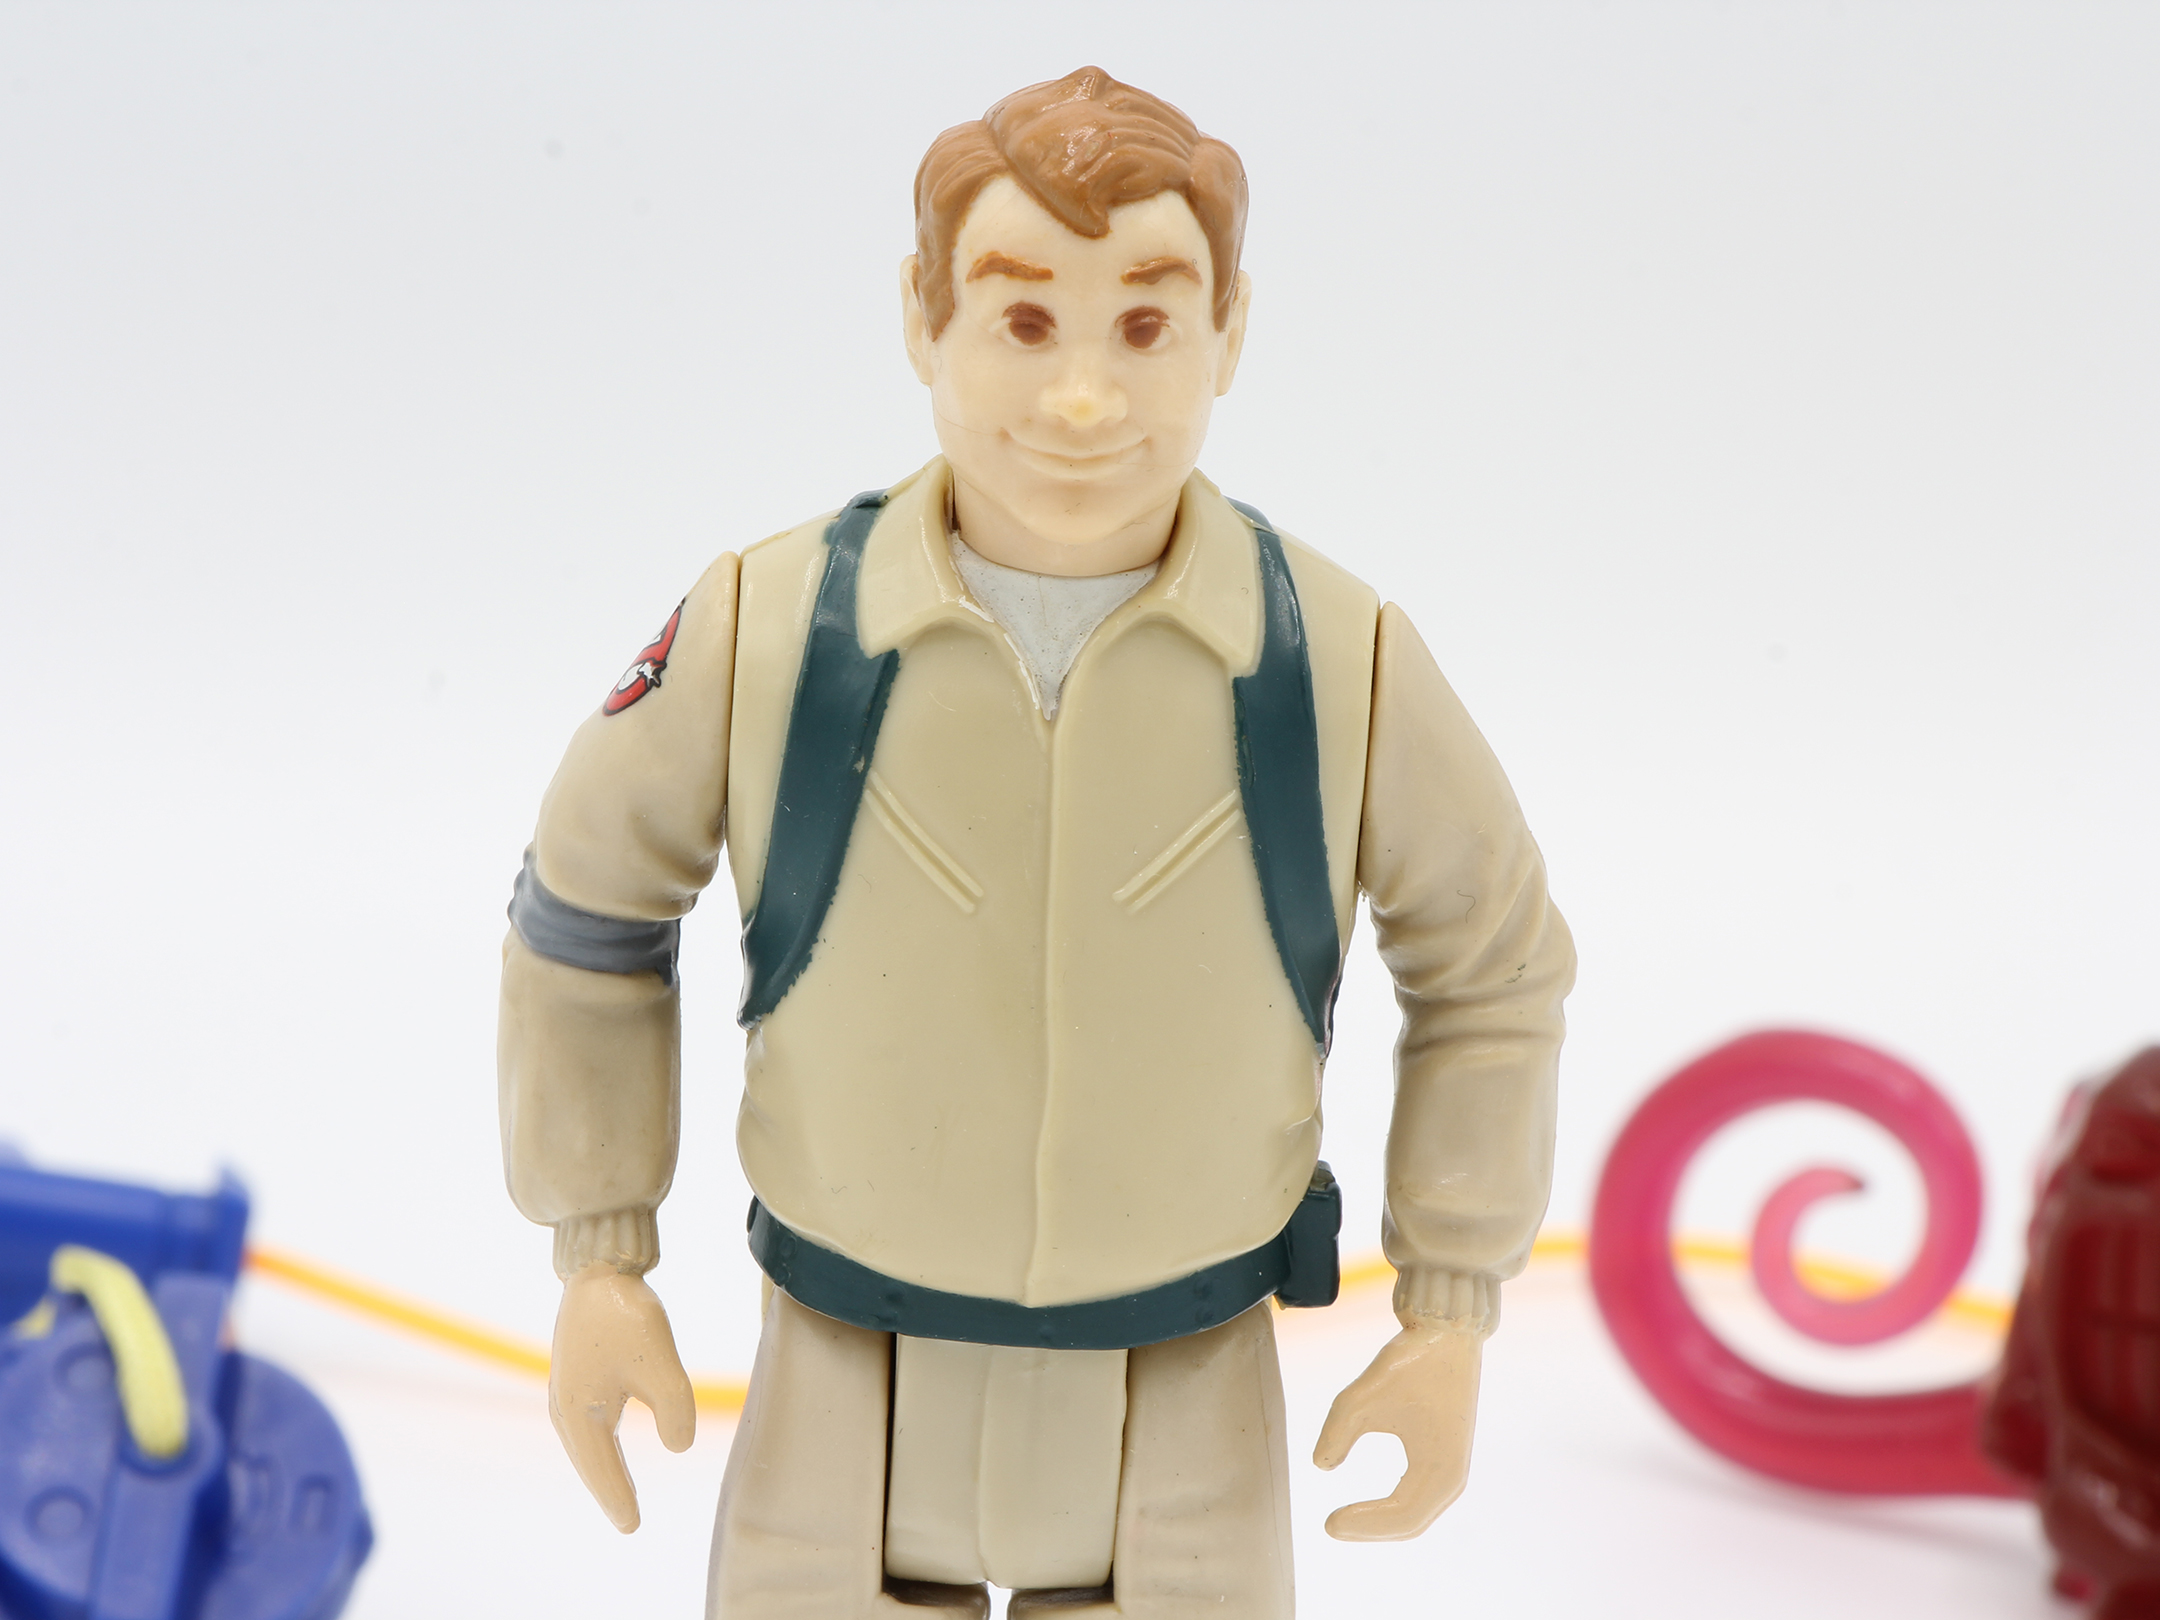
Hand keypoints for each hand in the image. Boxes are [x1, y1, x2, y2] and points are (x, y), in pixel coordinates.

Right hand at [548, 1261, 696, 1531]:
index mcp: (579, 1410)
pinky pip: (585, 1419)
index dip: (617, 1497)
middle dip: (607, 1488)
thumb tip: (678, 1446)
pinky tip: (606, 1439)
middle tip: (626, 1520)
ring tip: (619, 1491)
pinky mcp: (575, 1366)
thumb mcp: (660, 1365)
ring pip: (584, 1440)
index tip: (632, 1527)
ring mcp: (566, 1384)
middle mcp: (565, 1403)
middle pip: (588, 1458)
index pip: (601, 1467)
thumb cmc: (626, 1316)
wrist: (599, 1266)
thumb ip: (674, 1410)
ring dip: (601, 1465)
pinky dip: (597, 1440)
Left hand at [1312, 1320, 1483, 1540]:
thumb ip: (1338, 1430)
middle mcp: (1453, 1478)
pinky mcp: (1444, 1458)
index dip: (1364, 1524)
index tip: (1327, 1521)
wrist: (1447, 1334)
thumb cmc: (1410, 1363)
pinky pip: (1419, 1498)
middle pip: (1410, 1524)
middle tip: (1330, 1526)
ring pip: (1416, 1516)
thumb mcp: (1363, 1395)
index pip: (1401, 1516)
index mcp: (1443, 1469)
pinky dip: (1393, 1509)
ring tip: (1344, 1521)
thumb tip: (1321, 1465)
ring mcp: (1452, 1470)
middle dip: (1370, 1529)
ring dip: (1381, 1523)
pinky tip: (1368, 1507)